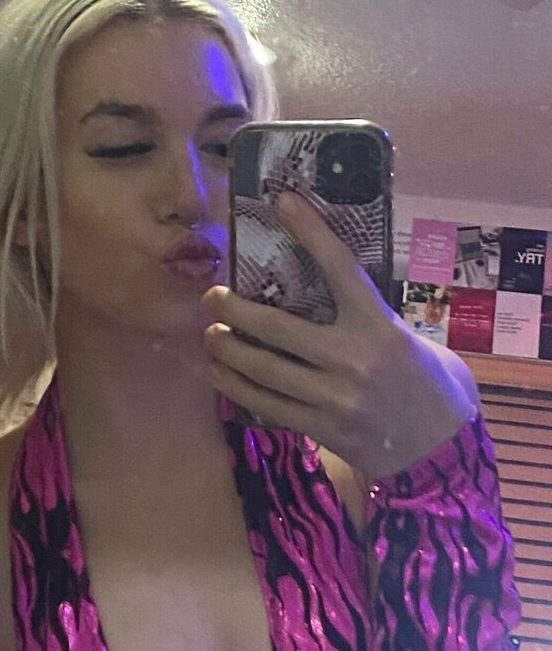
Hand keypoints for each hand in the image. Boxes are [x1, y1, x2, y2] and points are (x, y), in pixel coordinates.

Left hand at [200, 192, 474, 481]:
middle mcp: (353, 358)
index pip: (341, 268)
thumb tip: (321, 286)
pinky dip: (235, 386)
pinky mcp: (320, 427)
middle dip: (234, 310)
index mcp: (380, 326)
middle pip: (277, 327)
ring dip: (227, 349)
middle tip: (211, 296)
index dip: (311, 232)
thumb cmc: (425, 382)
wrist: (440, 447)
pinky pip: (265, 404)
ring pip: (262, 368)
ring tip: (211, 335)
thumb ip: (368, 316)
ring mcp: (333, 396)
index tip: (282, 202)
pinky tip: (219, 373)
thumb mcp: (408, 337)